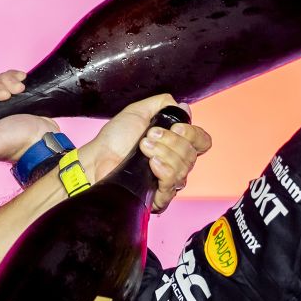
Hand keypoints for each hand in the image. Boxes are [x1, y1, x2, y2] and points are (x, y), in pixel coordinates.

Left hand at [79, 94, 211, 212]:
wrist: (98, 158)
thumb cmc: (115, 138)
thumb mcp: (138, 111)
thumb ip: (163, 104)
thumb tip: (183, 107)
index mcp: (175, 144)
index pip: (202, 142)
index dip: (193, 134)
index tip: (175, 127)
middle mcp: (176, 163)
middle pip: (192, 155)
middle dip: (171, 142)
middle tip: (147, 138)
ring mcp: (168, 181)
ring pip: (184, 169)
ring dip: (163, 153)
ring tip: (143, 148)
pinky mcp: (159, 196)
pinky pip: (173, 186)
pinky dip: (164, 171)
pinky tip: (151, 164)